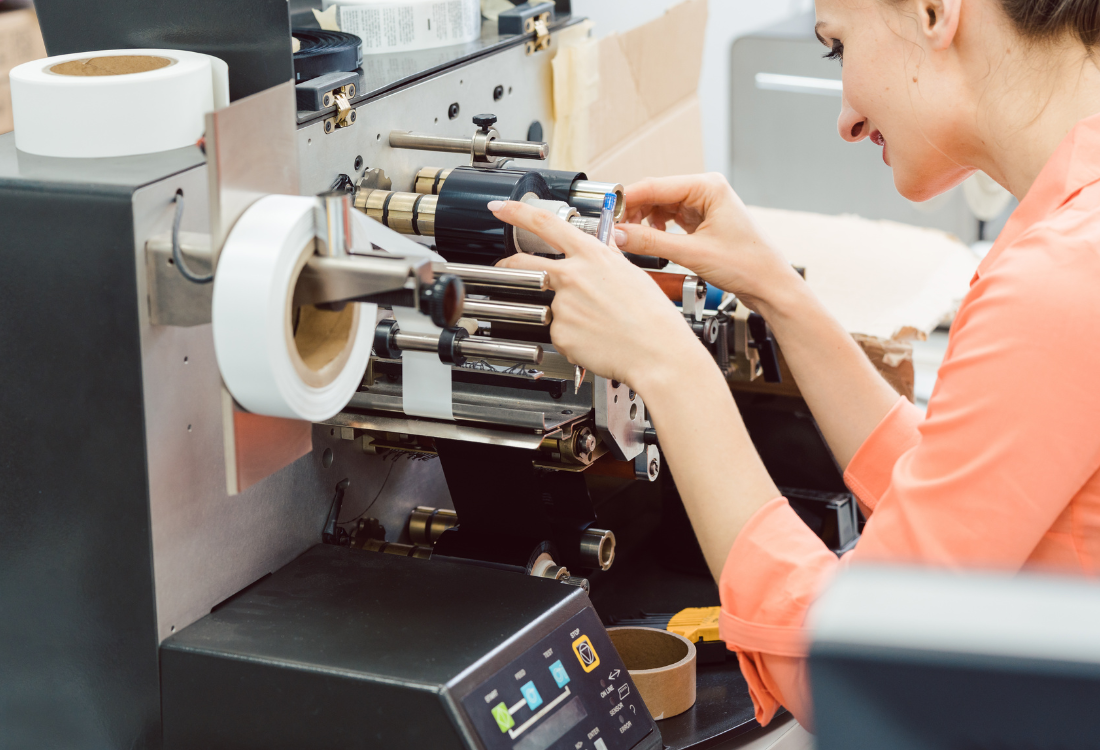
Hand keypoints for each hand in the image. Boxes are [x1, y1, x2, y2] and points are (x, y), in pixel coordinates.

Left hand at [488, 199, 710, 392]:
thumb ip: (606, 259)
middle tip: (507, 268)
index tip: (501, 207)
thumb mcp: (631, 273)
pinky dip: (574, 338)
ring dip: (567, 314)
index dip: (517, 212)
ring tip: (598, 324)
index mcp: (591, 256)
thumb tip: (600, 250)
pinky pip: (560, 333)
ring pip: (551, 306)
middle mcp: (572, 277)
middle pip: (524, 263)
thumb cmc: (652, 316)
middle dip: (509, 265)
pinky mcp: (560, 334)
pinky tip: (596, 340)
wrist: (657, 352)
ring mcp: (562, 306)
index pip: (546, 224)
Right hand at [618, 173, 799, 311]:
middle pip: (656, 195)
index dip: (628, 199)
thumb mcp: (692, 254)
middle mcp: (706, 191)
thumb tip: (619, 235)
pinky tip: (651, 242)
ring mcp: (705, 206)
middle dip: (634, 213)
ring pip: (661, 208)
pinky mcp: (703, 222)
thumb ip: (651, 243)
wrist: (771, 286)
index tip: (607, 213)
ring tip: (631, 239)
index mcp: (708, 187)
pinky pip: (670, 220)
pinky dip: (657, 231)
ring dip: (644, 223)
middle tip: (615, 230)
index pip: (655, 186)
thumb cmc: (749, 265)